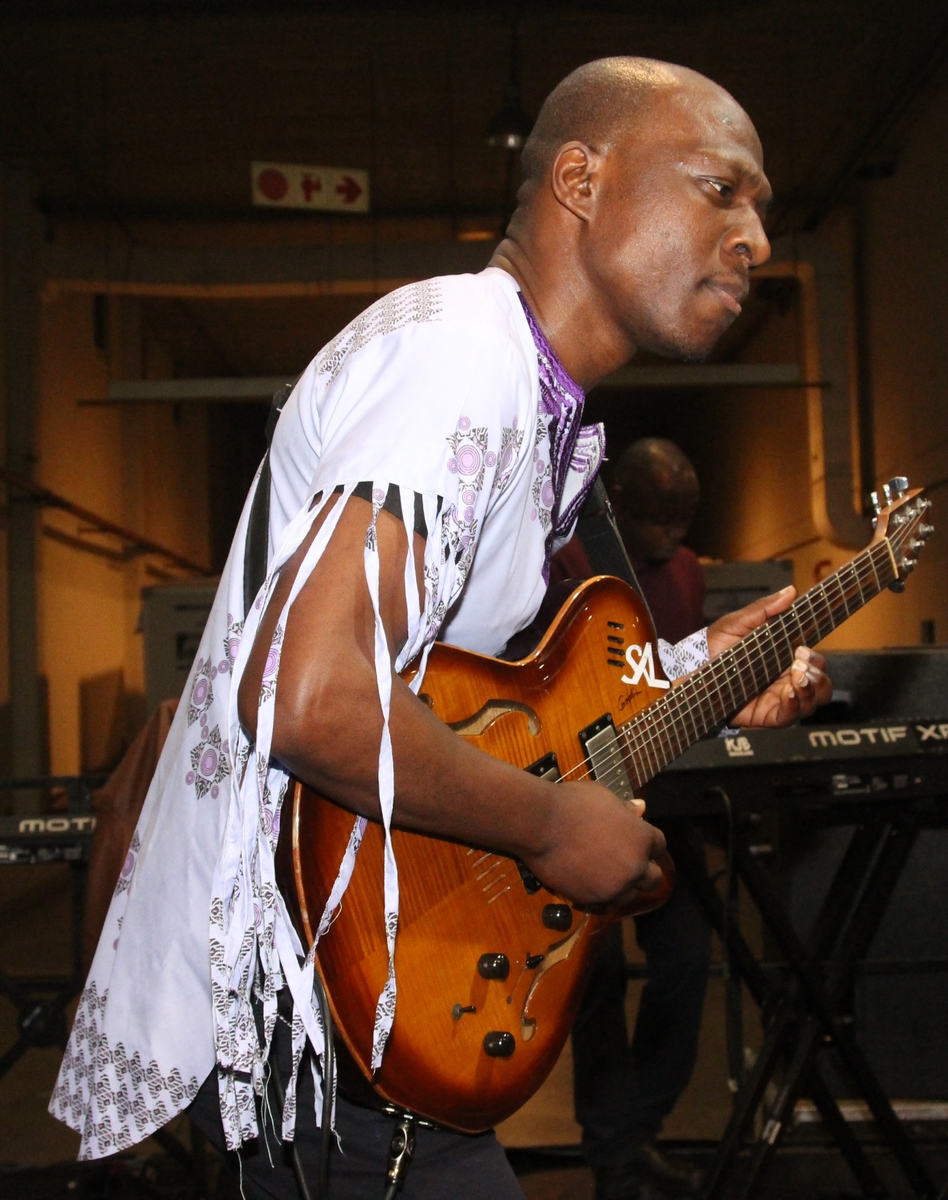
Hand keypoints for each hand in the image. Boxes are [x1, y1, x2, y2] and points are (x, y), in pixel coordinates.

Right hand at [523, 782, 667, 905]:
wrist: (540, 824)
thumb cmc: (572, 803)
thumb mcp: (603, 797)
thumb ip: (625, 808)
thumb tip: (640, 809)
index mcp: (641, 838)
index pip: (659, 845)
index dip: (648, 843)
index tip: (637, 842)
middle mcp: (634, 866)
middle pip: (653, 878)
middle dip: (643, 870)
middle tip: (626, 862)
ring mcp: (614, 887)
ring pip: (630, 895)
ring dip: (622, 886)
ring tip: (606, 875)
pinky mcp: (592, 899)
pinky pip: (605, 905)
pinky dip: (601, 897)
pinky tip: (591, 885)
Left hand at [707, 586, 832, 726]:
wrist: (686, 671)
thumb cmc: (710, 647)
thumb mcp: (736, 624)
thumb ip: (763, 609)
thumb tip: (791, 592)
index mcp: (781, 657)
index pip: (814, 662)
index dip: (817, 659)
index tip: (804, 649)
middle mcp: (783, 679)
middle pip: (820, 684)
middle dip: (818, 675)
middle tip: (800, 665)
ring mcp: (776, 698)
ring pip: (812, 702)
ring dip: (811, 691)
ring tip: (796, 680)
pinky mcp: (765, 715)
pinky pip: (790, 717)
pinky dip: (794, 706)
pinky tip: (787, 693)